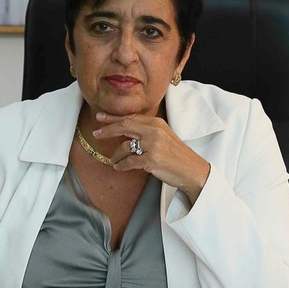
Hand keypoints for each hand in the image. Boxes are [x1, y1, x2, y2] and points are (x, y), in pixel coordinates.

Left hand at [93, 112, 210, 203]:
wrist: (192, 170)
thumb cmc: (176, 155)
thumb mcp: (162, 137)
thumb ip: (145, 131)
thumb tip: (122, 129)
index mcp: (156, 123)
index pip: (130, 118)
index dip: (113, 118)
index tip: (100, 117)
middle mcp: (154, 131)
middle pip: (124, 126)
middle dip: (107, 130)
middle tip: (96, 133)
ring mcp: (153, 145)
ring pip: (124, 147)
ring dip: (116, 156)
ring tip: (114, 161)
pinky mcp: (151, 160)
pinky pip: (128, 162)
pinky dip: (121, 165)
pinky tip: (119, 167)